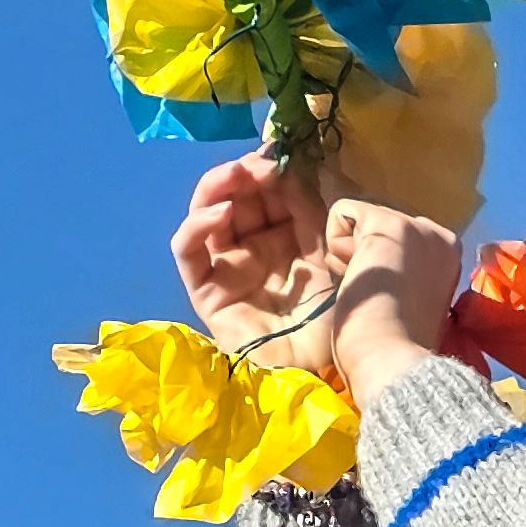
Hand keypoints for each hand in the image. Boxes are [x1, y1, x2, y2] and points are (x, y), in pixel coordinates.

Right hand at [173, 154, 338, 374]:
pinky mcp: (206, 293)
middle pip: (235, 200)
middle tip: (260, 163)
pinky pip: (188, 252)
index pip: (267, 195)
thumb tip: (293, 170)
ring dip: (217, 188)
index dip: (271, 173)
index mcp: (286, 242)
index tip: (282, 157)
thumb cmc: (337, 316)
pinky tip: (223, 214)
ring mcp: (226, 272)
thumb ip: (312, 210)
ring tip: (238, 175)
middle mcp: (254, 253)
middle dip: (245, 175)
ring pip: (206, 217)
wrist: (327, 370)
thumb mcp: (331, 251)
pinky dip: (198, 226)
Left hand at [326, 200, 464, 406]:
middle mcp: (438, 235)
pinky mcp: (389, 224)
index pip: (397, 242)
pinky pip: (342, 212)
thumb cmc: (397, 349)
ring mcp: (417, 227)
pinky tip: (354, 276)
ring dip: (349, 255)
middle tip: (379, 298)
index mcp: (448, 257)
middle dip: (365, 257)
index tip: (391, 301)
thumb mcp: (410, 302)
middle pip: (376, 227)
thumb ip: (404, 274)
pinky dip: (335, 244)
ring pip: (359, 220)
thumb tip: (369, 260)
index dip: (382, 269)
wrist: (395, 362)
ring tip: (369, 290)